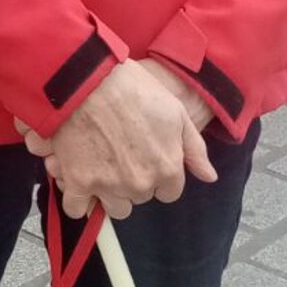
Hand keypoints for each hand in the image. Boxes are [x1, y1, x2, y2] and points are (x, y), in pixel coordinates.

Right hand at [22, 60, 215, 219]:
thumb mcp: (175, 111)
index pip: (168, 193)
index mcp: (167, 169)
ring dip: (109, 194)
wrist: (87, 78)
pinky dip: (78, 200)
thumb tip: (209, 177)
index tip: (143, 157)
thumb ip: (194, 149)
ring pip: (114, 207)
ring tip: (99, 166)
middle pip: (140, 198)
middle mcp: (140, 184)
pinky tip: (78, 182)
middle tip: (120, 154)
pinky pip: (77, 208)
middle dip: (133, 181)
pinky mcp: (77, 181)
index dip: (157, 175)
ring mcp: (108, 185)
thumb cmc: (133, 88)